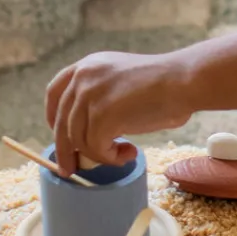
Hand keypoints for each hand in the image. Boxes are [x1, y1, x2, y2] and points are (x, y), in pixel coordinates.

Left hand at [45, 51, 194, 170]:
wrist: (184, 81)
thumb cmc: (165, 85)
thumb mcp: (121, 82)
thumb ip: (101, 97)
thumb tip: (88, 133)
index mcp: (87, 66)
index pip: (54, 93)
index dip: (52, 118)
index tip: (59, 136)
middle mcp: (83, 78)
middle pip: (61, 122)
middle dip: (66, 151)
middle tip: (71, 169)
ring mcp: (91, 95)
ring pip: (79, 140)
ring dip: (100, 155)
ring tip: (124, 154)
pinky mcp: (102, 115)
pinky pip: (96, 148)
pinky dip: (111, 158)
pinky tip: (130, 152)